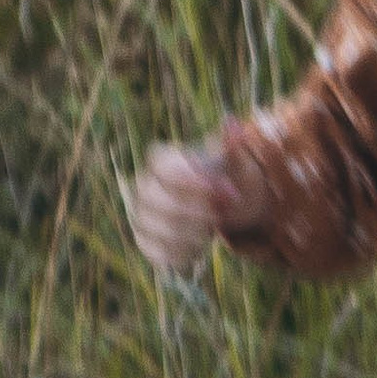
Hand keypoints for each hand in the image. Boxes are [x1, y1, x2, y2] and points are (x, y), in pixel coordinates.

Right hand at [126, 138, 250, 273]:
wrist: (222, 206)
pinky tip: (201, 244)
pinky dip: (185, 253)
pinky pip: (158, 253)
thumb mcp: (235, 161)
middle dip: (194, 211)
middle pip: (154, 201)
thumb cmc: (225, 176)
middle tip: (223, 212)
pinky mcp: (145, 242)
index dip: (193, 182)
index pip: (162, 167)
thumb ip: (234, 146)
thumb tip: (234, 124)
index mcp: (163, 161)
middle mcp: (144, 187)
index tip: (226, 190)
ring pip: (157, 230)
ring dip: (194, 233)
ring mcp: (141, 216)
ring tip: (214, 227)